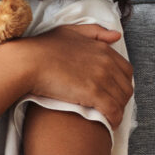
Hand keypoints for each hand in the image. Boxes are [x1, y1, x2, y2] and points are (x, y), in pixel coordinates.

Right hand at [19, 25, 133, 127]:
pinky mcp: (93, 94)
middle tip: (111, 107)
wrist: (28, 62)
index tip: (113, 91)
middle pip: (126, 87)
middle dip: (121, 99)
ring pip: (121, 100)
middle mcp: (106, 63)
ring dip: (118, 110)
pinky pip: (113, 110)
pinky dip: (114, 119)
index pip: (126, 70)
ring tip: (108, 116)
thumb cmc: (44, 47)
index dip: (122, 83)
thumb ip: (95, 32)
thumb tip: (116, 36)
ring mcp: (101, 78)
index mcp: (103, 49)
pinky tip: (109, 124)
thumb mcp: (71, 31)